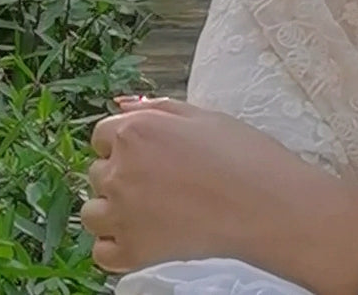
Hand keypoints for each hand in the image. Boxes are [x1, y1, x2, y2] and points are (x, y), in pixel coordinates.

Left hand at [81, 97, 357, 294]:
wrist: (265, 203)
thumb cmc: (240, 153)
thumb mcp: (201, 116)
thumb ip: (157, 109)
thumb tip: (123, 104)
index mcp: (135, 131)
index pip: (101, 135)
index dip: (123, 142)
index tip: (147, 152)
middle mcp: (120, 171)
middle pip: (97, 172)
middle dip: (120, 173)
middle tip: (159, 180)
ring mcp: (123, 214)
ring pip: (93, 212)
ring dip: (112, 209)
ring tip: (148, 209)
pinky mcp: (132, 252)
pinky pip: (102, 250)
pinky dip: (116, 245)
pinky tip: (143, 234)